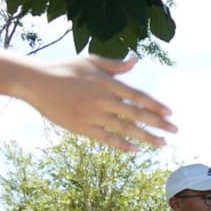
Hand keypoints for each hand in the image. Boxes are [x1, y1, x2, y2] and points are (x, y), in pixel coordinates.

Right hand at [19, 54, 174, 150]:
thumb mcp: (91, 62)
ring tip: (162, 144)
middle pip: (137, 114)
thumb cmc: (65, 70)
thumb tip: (135, 60)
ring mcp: (93, 114)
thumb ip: (115, 66)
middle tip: (174, 131)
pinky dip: (122, 144)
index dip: (155, 105)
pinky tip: (135, 150)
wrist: (35, 82)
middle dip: (158, 123)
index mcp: (107, 83)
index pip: (138, 96)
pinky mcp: (82, 127)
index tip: (170, 113)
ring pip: (125, 128)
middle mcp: (103, 99)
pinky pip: (106, 138)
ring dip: (146, 137)